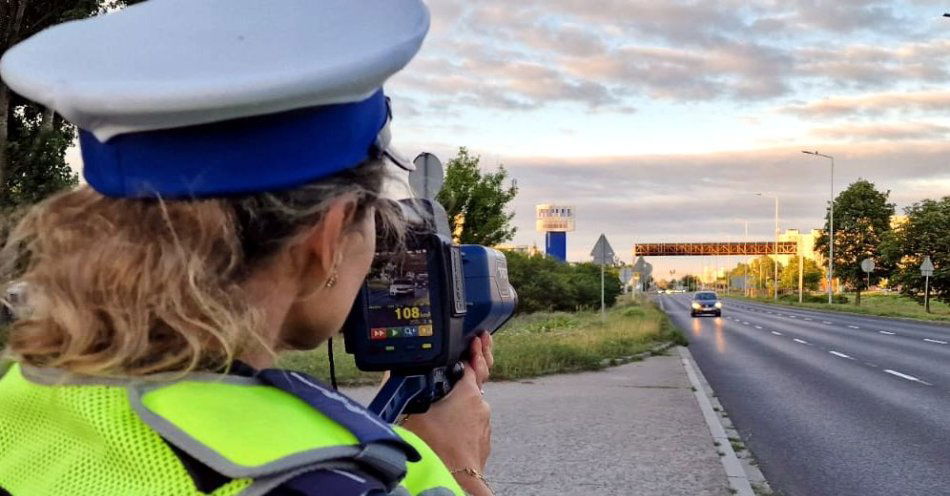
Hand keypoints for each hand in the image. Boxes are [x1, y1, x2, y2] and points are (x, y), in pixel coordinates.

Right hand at [402, 333, 493, 473]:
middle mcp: (481, 406)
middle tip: (477, 346)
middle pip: (477, 380)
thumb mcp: (411, 414)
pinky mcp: (481, 443)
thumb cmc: (435, 450)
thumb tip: (390, 374)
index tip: (476, 338)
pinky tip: (449, 422)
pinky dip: (462, 419)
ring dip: (461, 399)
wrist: (455, 483)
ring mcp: (483, 425)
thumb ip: (401, 390)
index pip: (474, 363)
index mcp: (468, 393)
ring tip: (448, 396)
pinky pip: (472, 423)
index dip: (474, 349)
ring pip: (472, 405)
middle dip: (473, 365)